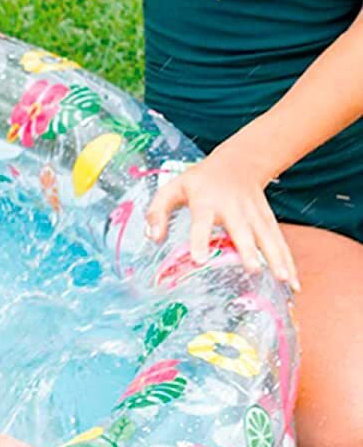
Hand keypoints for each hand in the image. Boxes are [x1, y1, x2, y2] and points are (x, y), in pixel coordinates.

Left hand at [144, 146, 297, 288]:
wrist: (236, 163)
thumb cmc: (198, 182)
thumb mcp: (172, 188)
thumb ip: (157, 212)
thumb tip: (152, 238)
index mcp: (205, 201)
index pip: (201, 221)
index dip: (200, 240)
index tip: (199, 260)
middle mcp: (233, 208)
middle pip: (242, 230)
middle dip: (248, 250)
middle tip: (253, 270)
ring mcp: (254, 214)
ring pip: (267, 237)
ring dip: (277, 258)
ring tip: (284, 282)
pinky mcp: (268, 220)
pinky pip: (279, 242)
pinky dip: (288, 261)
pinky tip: (293, 283)